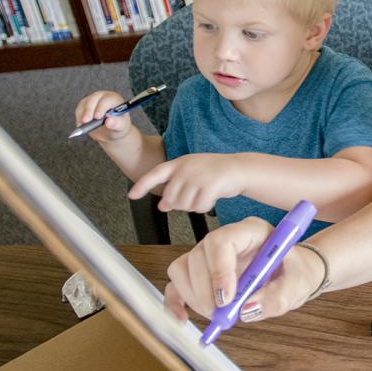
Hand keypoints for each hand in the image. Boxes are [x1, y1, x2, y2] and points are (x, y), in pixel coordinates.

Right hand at [74, 90, 131, 142]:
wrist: (111, 131)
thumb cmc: (118, 126)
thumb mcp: (121, 127)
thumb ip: (116, 124)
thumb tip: (109, 122)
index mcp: (114, 99)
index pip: (106, 100)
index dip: (101, 108)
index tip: (97, 117)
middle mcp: (102, 97)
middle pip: (92, 100)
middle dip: (88, 111)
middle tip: (86, 121)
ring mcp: (92, 100)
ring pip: (84, 105)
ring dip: (82, 115)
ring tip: (83, 126)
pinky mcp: (84, 105)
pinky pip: (79, 110)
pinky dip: (79, 118)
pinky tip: (82, 126)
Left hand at [129, 153, 245, 212]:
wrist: (239, 169)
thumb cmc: (215, 173)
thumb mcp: (192, 177)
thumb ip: (176, 189)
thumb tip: (162, 205)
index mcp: (179, 163)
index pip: (155, 174)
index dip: (142, 185)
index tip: (131, 196)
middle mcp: (185, 168)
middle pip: (170, 197)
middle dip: (179, 204)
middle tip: (193, 198)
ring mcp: (197, 176)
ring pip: (184, 205)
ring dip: (193, 206)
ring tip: (204, 195)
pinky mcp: (209, 185)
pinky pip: (199, 207)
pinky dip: (204, 207)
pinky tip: (211, 199)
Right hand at [163, 217, 322, 322]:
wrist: (294, 274)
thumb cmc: (296, 273)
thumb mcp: (298, 285)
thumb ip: (278, 297)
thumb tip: (247, 310)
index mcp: (252, 231)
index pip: (222, 241)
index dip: (219, 270)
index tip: (227, 300)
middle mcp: (227, 238)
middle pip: (199, 255)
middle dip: (207, 291)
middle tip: (222, 314)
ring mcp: (210, 254)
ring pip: (183, 268)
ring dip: (195, 297)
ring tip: (217, 315)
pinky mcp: (201, 271)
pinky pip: (178, 282)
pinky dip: (176, 301)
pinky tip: (183, 318)